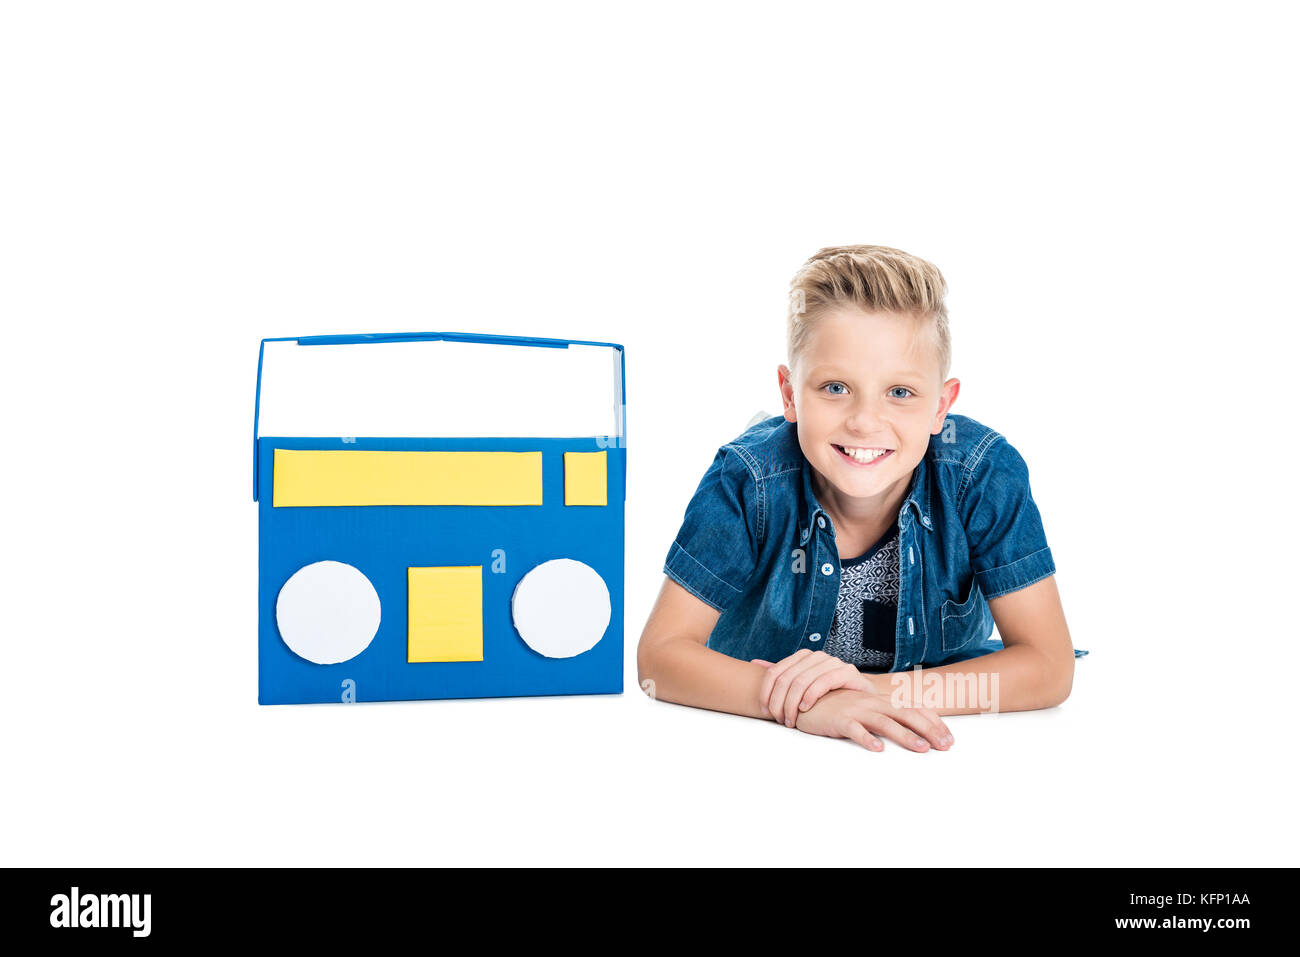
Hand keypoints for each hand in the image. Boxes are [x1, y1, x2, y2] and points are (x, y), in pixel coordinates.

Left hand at [752, 649, 873, 727]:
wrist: (862, 696)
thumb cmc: (829, 693)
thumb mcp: (803, 683)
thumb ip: (782, 673)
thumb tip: (755, 663)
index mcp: (802, 656)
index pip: (775, 672)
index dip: (766, 692)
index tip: (764, 711)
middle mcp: (815, 656)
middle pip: (786, 678)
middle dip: (779, 702)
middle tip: (780, 720)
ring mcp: (832, 662)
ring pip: (802, 681)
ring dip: (792, 704)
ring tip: (791, 720)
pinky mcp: (847, 671)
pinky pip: (823, 682)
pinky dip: (811, 696)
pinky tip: (806, 709)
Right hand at [793, 687, 953, 751]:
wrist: (807, 699)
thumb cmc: (839, 708)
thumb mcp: (867, 709)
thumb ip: (887, 716)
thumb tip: (913, 732)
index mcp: (882, 701)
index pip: (914, 709)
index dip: (934, 723)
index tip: (949, 740)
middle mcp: (873, 703)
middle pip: (906, 714)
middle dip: (928, 730)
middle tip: (944, 746)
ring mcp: (857, 710)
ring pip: (885, 722)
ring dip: (904, 735)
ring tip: (920, 749)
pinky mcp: (840, 720)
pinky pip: (854, 729)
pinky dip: (866, 738)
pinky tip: (877, 749)